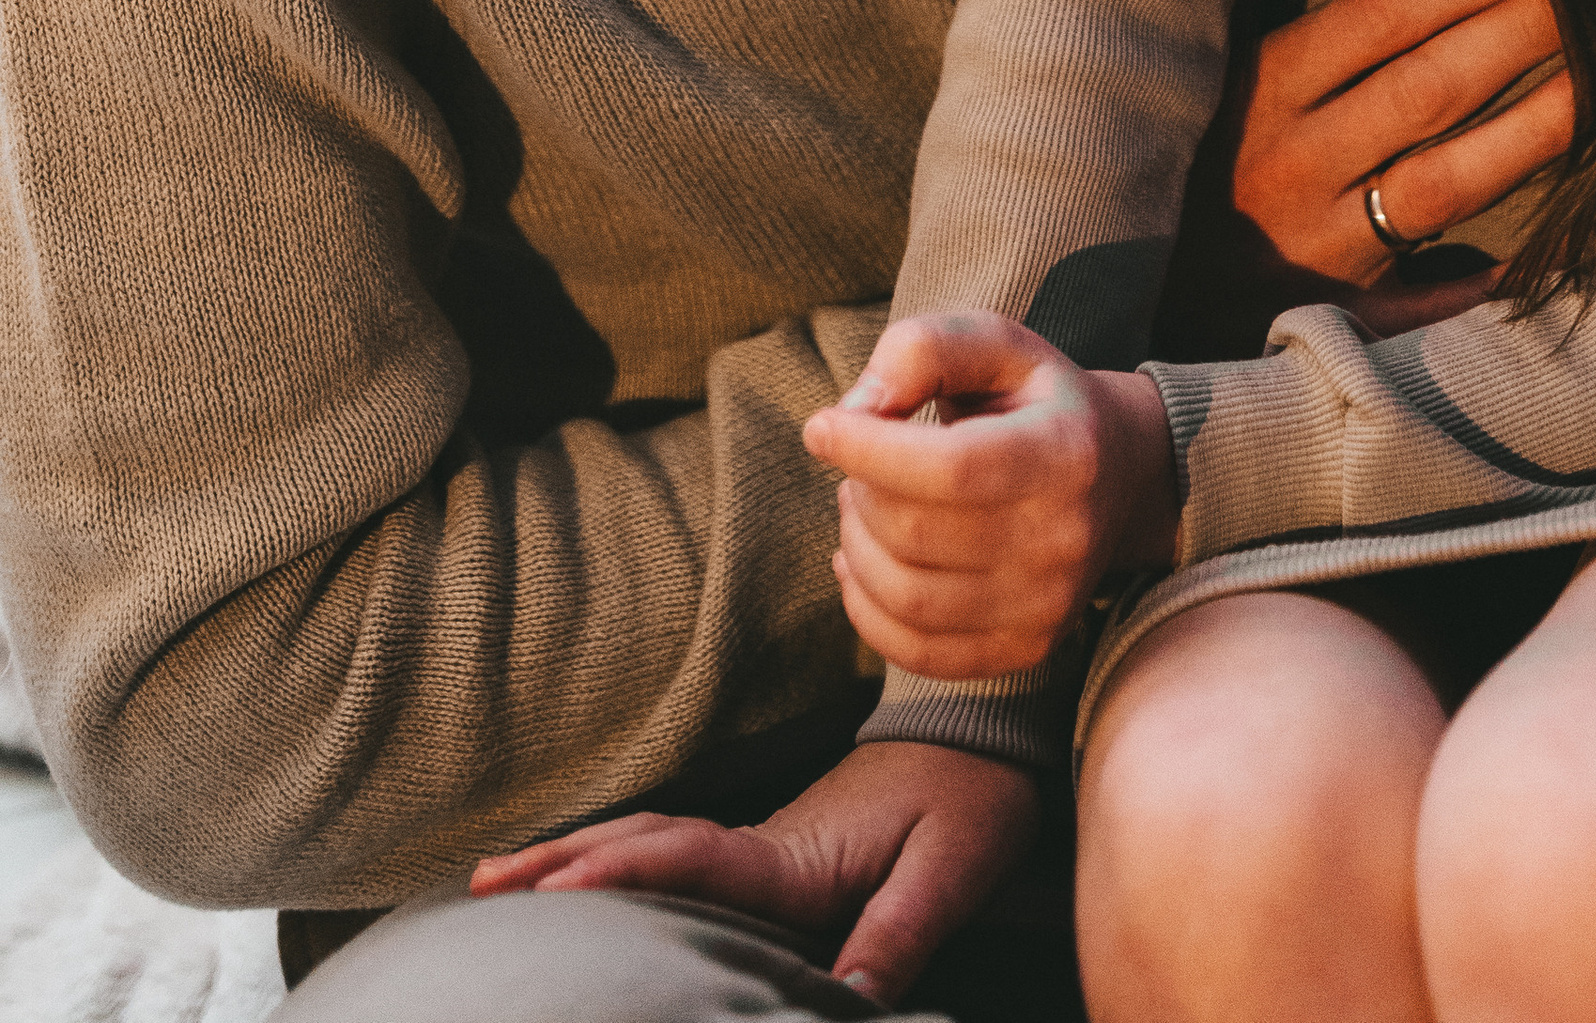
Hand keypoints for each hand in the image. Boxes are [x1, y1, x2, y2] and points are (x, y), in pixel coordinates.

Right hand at [468, 736, 1038, 1008]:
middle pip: (647, 845)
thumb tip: (841, 1005)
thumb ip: (895, 934)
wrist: (987, 729)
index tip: (550, 888)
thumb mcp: (950, 869)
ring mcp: (764, 844)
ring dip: (581, 856)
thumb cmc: (971, 797)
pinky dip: (625, 861)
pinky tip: (600, 881)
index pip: (690, 859)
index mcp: (795, 854)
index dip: (620, 871)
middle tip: (478, 884)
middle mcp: (765, 846)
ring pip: (656, 843)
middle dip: (563, 861)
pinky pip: (682, 857)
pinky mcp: (775, 854)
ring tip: (503, 879)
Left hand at [806, 312, 1179, 679]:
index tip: (822, 426)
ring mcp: (1047, 605)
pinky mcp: (1025, 649)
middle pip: (916, 532)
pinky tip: (863, 563)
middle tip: (857, 463)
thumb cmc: (1036, 401)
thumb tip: (857, 409)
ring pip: (907, 596)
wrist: (1119, 474)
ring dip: (856, 547)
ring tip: (862, 505)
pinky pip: (918, 652)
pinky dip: (867, 608)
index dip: (868, 448)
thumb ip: (924, 349)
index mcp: (1065, 452)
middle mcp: (1064, 539)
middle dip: (861, 491)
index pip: (948, 467)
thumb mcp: (995, 343)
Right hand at [1159, 0, 1572, 351]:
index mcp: (1261, 89)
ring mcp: (1321, 243)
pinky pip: (1433, 294)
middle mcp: (1294, 162)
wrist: (1126, 302)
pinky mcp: (1343, 314)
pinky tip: (1565, 230)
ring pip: (1447, 178)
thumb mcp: (1219, 79)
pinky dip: (1494, 268)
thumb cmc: (1195, 167)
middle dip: (1520, 30)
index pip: (1381, 14)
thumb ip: (1279, 12)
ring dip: (1534, 124)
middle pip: (1429, 86)